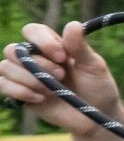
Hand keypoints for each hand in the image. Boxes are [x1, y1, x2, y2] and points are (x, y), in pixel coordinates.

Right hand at [1, 22, 122, 135]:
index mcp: (51, 45)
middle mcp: (33, 57)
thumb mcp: (93, 66)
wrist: (96, 116)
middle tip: (62, 75)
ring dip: (30, 79)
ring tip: (53, 90)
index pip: (32, 31)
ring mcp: (24, 75)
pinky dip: (20, 90)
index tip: (62, 56)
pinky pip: (2, 84)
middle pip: (14, 50)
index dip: (42, 41)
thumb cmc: (97, 87)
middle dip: (38, 64)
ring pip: (6, 67)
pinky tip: (41, 98)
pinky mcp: (19, 94)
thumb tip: (72, 24)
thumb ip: (80, 47)